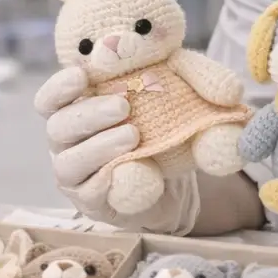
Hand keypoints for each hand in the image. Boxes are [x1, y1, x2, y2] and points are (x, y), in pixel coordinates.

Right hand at [35, 66, 199, 233]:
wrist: (170, 185)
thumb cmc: (158, 134)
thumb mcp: (170, 100)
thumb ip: (189, 83)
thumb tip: (227, 89)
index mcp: (75, 110)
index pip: (50, 99)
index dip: (59, 87)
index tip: (83, 75)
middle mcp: (66, 143)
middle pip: (57, 127)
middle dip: (88, 114)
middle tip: (123, 106)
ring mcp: (75, 175)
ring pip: (68, 162)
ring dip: (99, 147)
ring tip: (133, 136)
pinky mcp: (90, 202)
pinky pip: (89, 192)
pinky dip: (107, 179)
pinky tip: (131, 166)